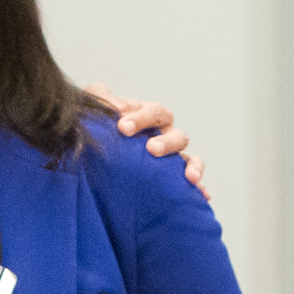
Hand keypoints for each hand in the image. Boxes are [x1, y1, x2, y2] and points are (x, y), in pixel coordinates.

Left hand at [84, 84, 210, 199]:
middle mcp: (164, 137)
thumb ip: (100, 97)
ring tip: (189, 177)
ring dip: (192, 165)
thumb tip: (114, 106)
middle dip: (167, 142)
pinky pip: (190, 184)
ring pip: (189, 158)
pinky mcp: (170, 180)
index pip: (155, 113)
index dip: (142, 118)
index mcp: (150, 118)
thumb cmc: (97, 130)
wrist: (91, 159)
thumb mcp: (95, 110)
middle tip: (151, 149)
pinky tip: (203, 196)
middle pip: (177, 136)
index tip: (123, 127)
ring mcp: (169, 159)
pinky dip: (199, 188)